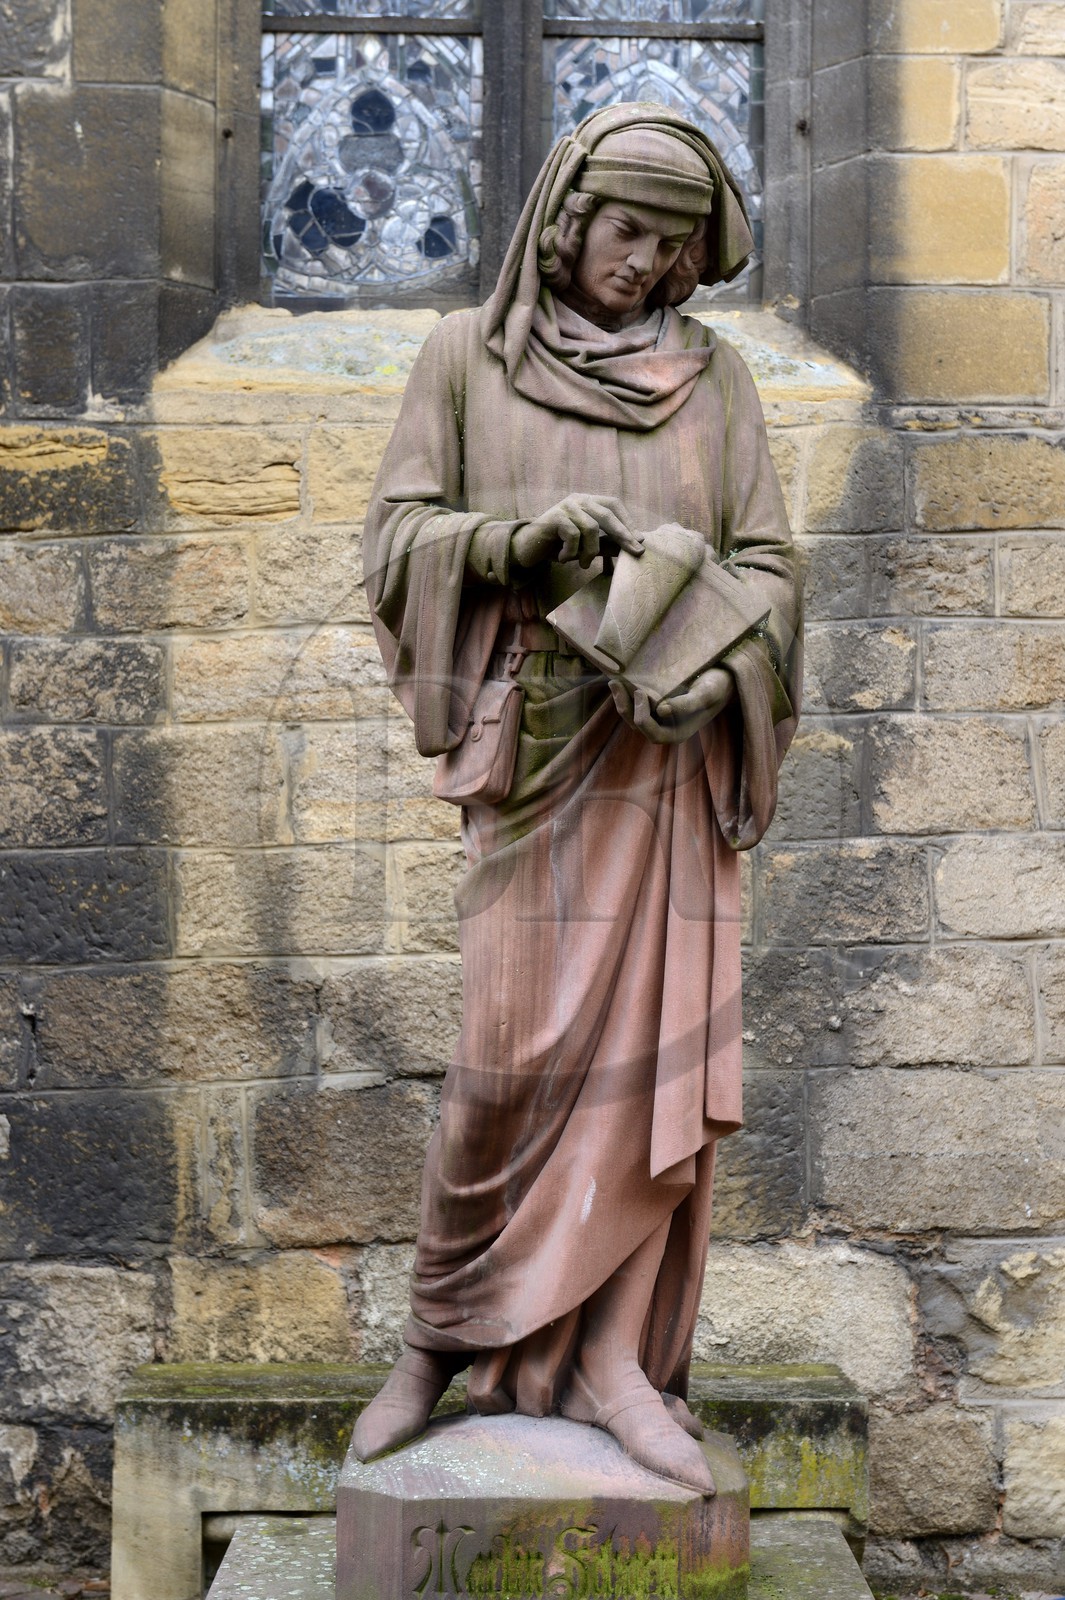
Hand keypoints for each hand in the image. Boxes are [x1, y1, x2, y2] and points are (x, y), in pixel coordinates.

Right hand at [511, 494, 644, 568]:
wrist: (526, 549)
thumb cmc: (558, 546)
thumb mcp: (587, 546)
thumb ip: (607, 544)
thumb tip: (634, 545)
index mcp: (587, 501)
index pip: (613, 505)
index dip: (628, 522)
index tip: (639, 540)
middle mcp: (578, 499)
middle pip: (607, 514)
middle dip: (623, 535)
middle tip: (635, 552)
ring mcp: (565, 506)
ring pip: (591, 528)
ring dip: (590, 551)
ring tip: (583, 564)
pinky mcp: (554, 517)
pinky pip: (573, 535)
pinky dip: (572, 551)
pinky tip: (563, 558)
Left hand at [610, 667, 734, 743]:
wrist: (724, 680)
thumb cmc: (717, 686)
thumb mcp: (706, 693)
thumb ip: (687, 704)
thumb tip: (662, 710)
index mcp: (678, 733)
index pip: (652, 732)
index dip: (642, 715)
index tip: (641, 692)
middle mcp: (666, 729)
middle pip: (638, 726)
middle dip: (624, 707)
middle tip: (616, 683)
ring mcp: (660, 719)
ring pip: (634, 717)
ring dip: (622, 701)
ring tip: (614, 682)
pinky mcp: (657, 707)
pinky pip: (638, 706)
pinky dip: (629, 695)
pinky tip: (622, 681)